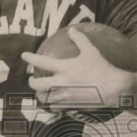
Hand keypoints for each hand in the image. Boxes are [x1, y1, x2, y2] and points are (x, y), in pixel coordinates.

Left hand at [22, 27, 136, 110]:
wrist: (113, 88)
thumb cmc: (102, 68)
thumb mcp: (91, 51)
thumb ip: (80, 39)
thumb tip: (73, 29)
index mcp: (64, 68)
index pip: (41, 62)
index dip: (30, 58)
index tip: (24, 56)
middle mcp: (60, 83)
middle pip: (37, 85)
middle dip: (32, 82)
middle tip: (32, 79)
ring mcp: (64, 96)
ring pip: (43, 98)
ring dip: (40, 94)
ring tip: (42, 92)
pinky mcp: (70, 105)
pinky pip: (55, 107)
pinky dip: (51, 105)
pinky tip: (53, 102)